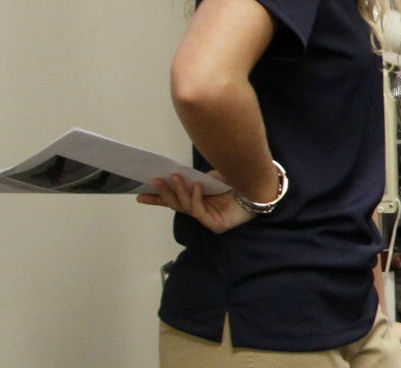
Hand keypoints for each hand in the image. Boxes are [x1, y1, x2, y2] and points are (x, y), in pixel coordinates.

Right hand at [136, 170, 253, 233]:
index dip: (158, 198)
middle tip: (153, 181)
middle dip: (163, 193)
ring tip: (172, 177)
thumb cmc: (238, 179)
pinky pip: (200, 211)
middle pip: (176, 205)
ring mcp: (209, 220)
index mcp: (199, 200)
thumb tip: (177, 175)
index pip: (174, 201)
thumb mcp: (210, 175)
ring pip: (186, 207)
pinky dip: (196, 198)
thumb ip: (193, 179)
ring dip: (178, 191)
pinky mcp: (217, 225)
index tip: (140, 195)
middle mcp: (203, 211)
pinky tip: (196, 185)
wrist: (260, 185)